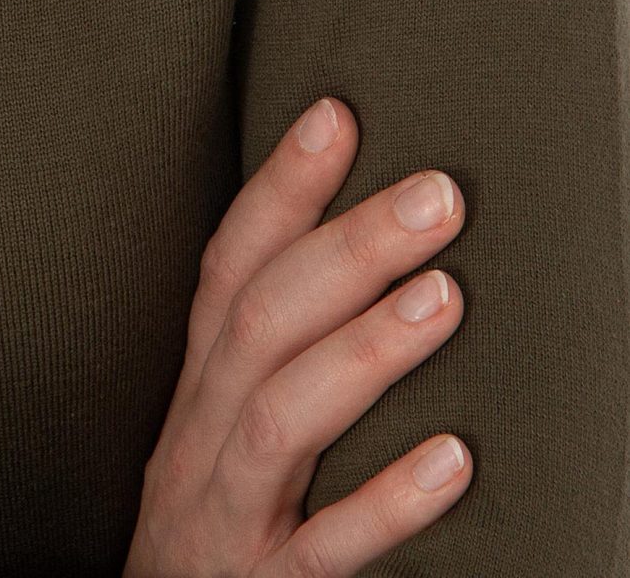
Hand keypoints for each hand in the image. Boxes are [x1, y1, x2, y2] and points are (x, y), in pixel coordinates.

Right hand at [123, 96, 471, 575]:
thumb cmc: (203, 539)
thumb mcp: (218, 440)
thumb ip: (270, 365)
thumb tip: (355, 264)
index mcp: (195, 395)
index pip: (228, 267)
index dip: (278, 188)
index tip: (336, 114)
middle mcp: (199, 441)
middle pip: (260, 322)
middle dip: (347, 245)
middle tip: (436, 195)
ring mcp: (225, 517)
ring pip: (282, 417)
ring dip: (364, 349)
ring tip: (447, 296)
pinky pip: (323, 548)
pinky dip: (387, 501)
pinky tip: (453, 461)